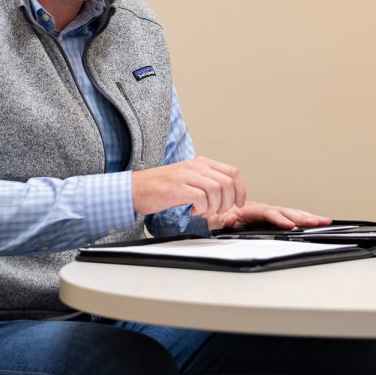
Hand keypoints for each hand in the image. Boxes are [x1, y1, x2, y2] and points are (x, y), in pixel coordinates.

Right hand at [131, 156, 246, 216]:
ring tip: (203, 211)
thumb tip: (228, 195)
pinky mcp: (176, 188)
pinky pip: (200, 198)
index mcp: (202, 163)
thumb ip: (207, 182)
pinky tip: (192, 211)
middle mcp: (196, 166)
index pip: (232, 172)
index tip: (239, 203)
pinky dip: (201, 209)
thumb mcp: (189, 178)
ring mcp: (186, 176)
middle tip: (216, 211)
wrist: (135, 189)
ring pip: (216, 190)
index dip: (241, 190)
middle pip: (227, 182)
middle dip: (227, 202)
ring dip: (214, 207)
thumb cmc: (161, 187)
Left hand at [206, 202, 331, 230]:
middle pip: (285, 211)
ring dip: (307, 216)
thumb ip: (222, 220)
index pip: (267, 212)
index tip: (290, 225)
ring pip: (289, 212)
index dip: (279, 218)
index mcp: (249, 208)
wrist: (211, 207)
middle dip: (303, 217)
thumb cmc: (214, 214)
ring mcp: (266, 211)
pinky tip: (313, 220)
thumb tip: (231, 220)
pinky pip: (287, 215)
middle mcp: (260, 208)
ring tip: (323, 220)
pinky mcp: (269, 216)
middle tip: (318, 222)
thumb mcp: (213, 219)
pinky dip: (301, 217)